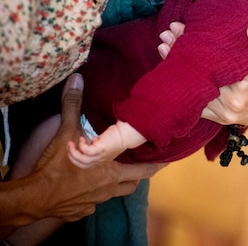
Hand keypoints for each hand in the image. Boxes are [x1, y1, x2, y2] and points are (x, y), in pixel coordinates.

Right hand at [0, 74, 164, 229]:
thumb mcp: (66, 133)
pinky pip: (91, 206)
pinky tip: (85, 189)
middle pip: (132, 184)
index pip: (143, 169)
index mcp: (111, 171)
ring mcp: (93, 203)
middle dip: (138, 176)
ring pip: (113, 195)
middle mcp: (107, 189)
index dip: (156, 165)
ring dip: (115, 186)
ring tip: (113, 175)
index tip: (167, 161)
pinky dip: (91, 198)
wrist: (33, 199)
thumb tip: (77, 79)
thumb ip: (73, 106)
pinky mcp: (78, 213)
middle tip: (142, 167)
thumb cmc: (56, 167)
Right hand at [67, 136, 116, 168]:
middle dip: (71, 156)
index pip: (84, 165)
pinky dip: (81, 145)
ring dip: (73, 152)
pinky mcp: (101, 149)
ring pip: (81, 159)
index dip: (76, 159)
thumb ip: (97, 145)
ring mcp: (100, 156)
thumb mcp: (105, 144)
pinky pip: (86, 151)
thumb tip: (92, 141)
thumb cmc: (116, 137)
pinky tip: (82, 139)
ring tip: (70, 143)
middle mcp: (100, 161)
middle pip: (81, 164)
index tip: (72, 150)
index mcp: (100, 161)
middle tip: (68, 146)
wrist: (127, 134)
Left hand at [158, 22, 247, 125]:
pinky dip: (182, 86)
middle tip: (166, 35)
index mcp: (241, 90)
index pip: (209, 66)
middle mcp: (228, 105)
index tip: (179, 29)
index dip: (192, 47)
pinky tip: (172, 69)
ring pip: (192, 91)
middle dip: (179, 54)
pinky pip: (195, 102)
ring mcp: (221, 114)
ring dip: (176, 69)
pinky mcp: (216, 118)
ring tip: (164, 46)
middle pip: (197, 77)